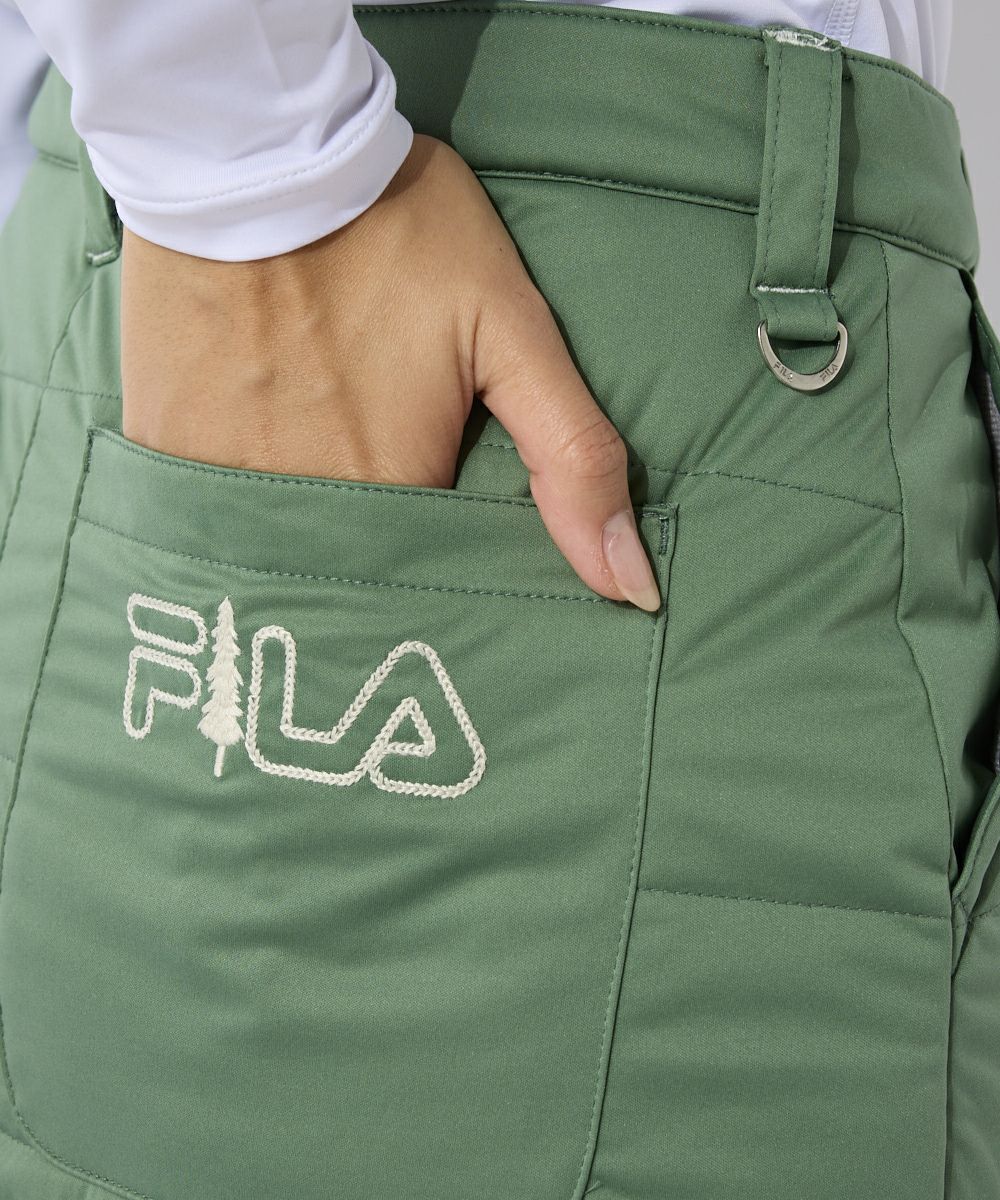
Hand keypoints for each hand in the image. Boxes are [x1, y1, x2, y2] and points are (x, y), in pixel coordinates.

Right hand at [120, 133, 659, 610]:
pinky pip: (210, 519)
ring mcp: (223, 486)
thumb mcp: (511, 332)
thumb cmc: (394, 235)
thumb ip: (574, 458)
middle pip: (358, 579)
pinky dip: (243, 504)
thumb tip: (631, 585)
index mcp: (396, 494)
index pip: (435, 586)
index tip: (456, 536)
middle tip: (385, 475)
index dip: (453, 570)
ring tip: (326, 460)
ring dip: (311, 540)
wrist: (252, 156)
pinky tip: (265, 448)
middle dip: (385, 562)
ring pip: (284, 555)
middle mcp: (304, 513)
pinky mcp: (166, 452)